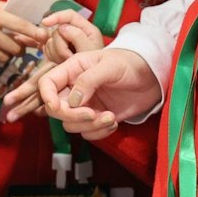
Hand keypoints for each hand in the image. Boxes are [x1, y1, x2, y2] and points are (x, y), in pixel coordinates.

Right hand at [20, 47, 161, 138]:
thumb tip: (72, 101)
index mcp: (72, 70)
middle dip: (72, 116)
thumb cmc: (129, 63)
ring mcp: (84, 105)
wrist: (150, 77)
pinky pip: (87, 133)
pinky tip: (114, 122)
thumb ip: (88, 80)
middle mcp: (74, 89)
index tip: (58, 106)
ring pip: (70, 124)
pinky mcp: (96, 118)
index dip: (47, 96)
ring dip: (89, 126)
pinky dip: (99, 133)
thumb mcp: (109, 66)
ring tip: (110, 117)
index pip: (47, 83)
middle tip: (91, 114)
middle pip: (56, 109)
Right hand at [39, 10, 105, 65]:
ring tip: (67, 61)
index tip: (45, 22)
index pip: (69, 15)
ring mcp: (67, 43)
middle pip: (57, 30)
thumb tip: (63, 28)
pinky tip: (61, 62)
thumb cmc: (98, 66)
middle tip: (68, 56)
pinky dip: (52, 57)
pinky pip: (48, 51)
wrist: (96, 83)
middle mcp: (75, 34)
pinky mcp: (60, 52)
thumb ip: (78, 37)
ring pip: (51, 41)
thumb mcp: (91, 50)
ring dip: (56, 52)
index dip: (56, 17)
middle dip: (60, 44)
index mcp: (86, 29)